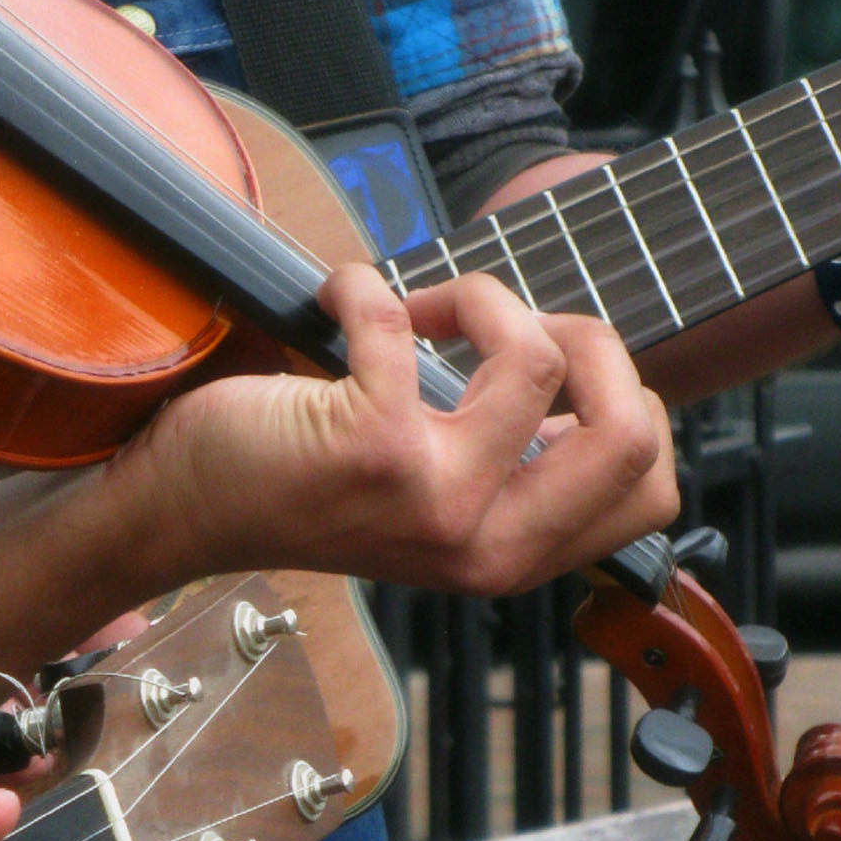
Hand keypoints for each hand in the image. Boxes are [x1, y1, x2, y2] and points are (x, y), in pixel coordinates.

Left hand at [114, 265, 676, 597]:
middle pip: (630, 428)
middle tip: (510, 324)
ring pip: (538, 357)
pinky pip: (406, 318)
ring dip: (478, 296)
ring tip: (419, 307)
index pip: (650, 489)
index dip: (626, 401)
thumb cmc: (306, 489)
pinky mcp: (372, 446)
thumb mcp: (443, 498)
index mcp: (518, 555)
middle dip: (589, 337)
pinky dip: (365, 285)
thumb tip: (580, 362)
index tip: (559, 369)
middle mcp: (488, 545)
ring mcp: (434, 500)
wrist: (190, 511)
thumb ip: (515, 460)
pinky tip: (338, 297)